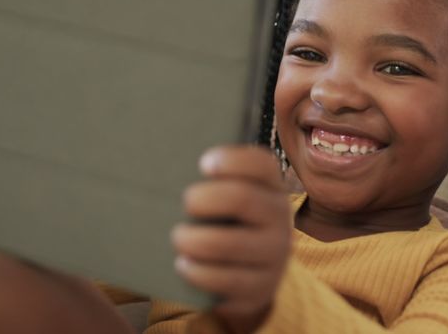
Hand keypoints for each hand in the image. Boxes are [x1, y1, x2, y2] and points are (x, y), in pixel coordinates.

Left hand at [173, 145, 289, 332]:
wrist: (254, 276)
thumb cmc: (229, 224)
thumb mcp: (234, 199)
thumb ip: (215, 182)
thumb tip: (168, 166)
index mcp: (271, 188)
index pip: (262, 163)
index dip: (232, 159)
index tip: (202, 164)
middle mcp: (280, 219)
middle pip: (243, 198)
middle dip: (204, 198)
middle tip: (185, 202)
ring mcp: (274, 255)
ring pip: (231, 244)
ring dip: (194, 239)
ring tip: (178, 237)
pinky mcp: (261, 287)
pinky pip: (226, 280)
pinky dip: (198, 271)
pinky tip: (183, 265)